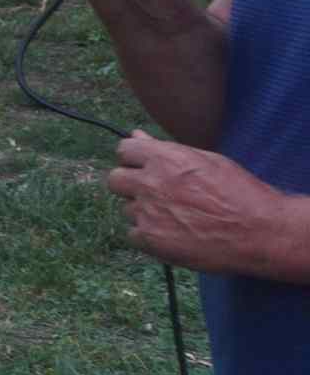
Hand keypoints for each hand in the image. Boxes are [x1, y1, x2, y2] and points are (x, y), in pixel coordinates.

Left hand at [109, 134, 290, 273]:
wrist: (259, 232)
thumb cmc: (239, 193)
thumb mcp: (207, 160)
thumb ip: (166, 148)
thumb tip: (137, 135)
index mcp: (163, 158)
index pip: (123, 149)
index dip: (135, 159)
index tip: (146, 168)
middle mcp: (149, 182)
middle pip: (114, 180)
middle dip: (131, 185)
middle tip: (157, 194)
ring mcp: (147, 212)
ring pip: (126, 209)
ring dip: (143, 212)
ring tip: (176, 217)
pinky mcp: (149, 239)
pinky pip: (133, 234)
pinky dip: (148, 235)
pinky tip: (173, 234)